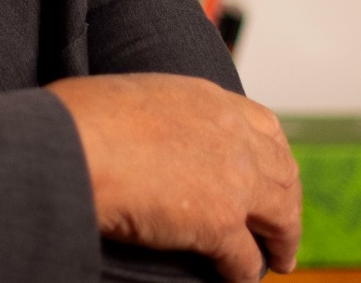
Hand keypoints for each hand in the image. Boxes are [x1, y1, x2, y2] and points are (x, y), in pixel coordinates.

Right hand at [46, 73, 300, 282]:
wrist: (72, 143)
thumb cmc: (77, 117)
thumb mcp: (130, 96)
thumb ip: (156, 114)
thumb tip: (143, 137)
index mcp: (207, 98)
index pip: (263, 126)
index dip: (274, 155)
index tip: (274, 173)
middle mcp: (231, 134)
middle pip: (283, 172)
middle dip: (288, 202)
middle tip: (283, 226)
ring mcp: (232, 178)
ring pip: (280, 216)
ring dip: (282, 241)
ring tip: (279, 260)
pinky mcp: (219, 222)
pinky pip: (246, 258)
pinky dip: (245, 273)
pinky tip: (238, 281)